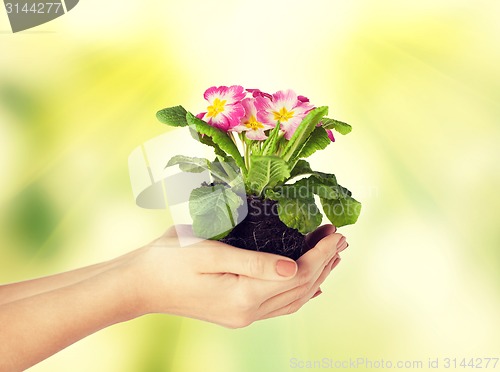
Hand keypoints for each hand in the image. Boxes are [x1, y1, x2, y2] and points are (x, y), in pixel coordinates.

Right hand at [124, 224, 347, 327]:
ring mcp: (243, 316)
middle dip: (324, 262)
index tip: (337, 232)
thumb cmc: (169, 260)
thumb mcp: (209, 253)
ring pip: (294, 299)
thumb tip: (294, 267)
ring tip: (332, 255)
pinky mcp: (237, 312)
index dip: (321, 253)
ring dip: (316, 276)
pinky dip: (299, 292)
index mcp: (243, 296)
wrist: (141, 284)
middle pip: (301, 288)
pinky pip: (279, 305)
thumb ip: (254, 262)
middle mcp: (248, 312)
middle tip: (340, 237)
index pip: (298, 274)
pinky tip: (310, 284)